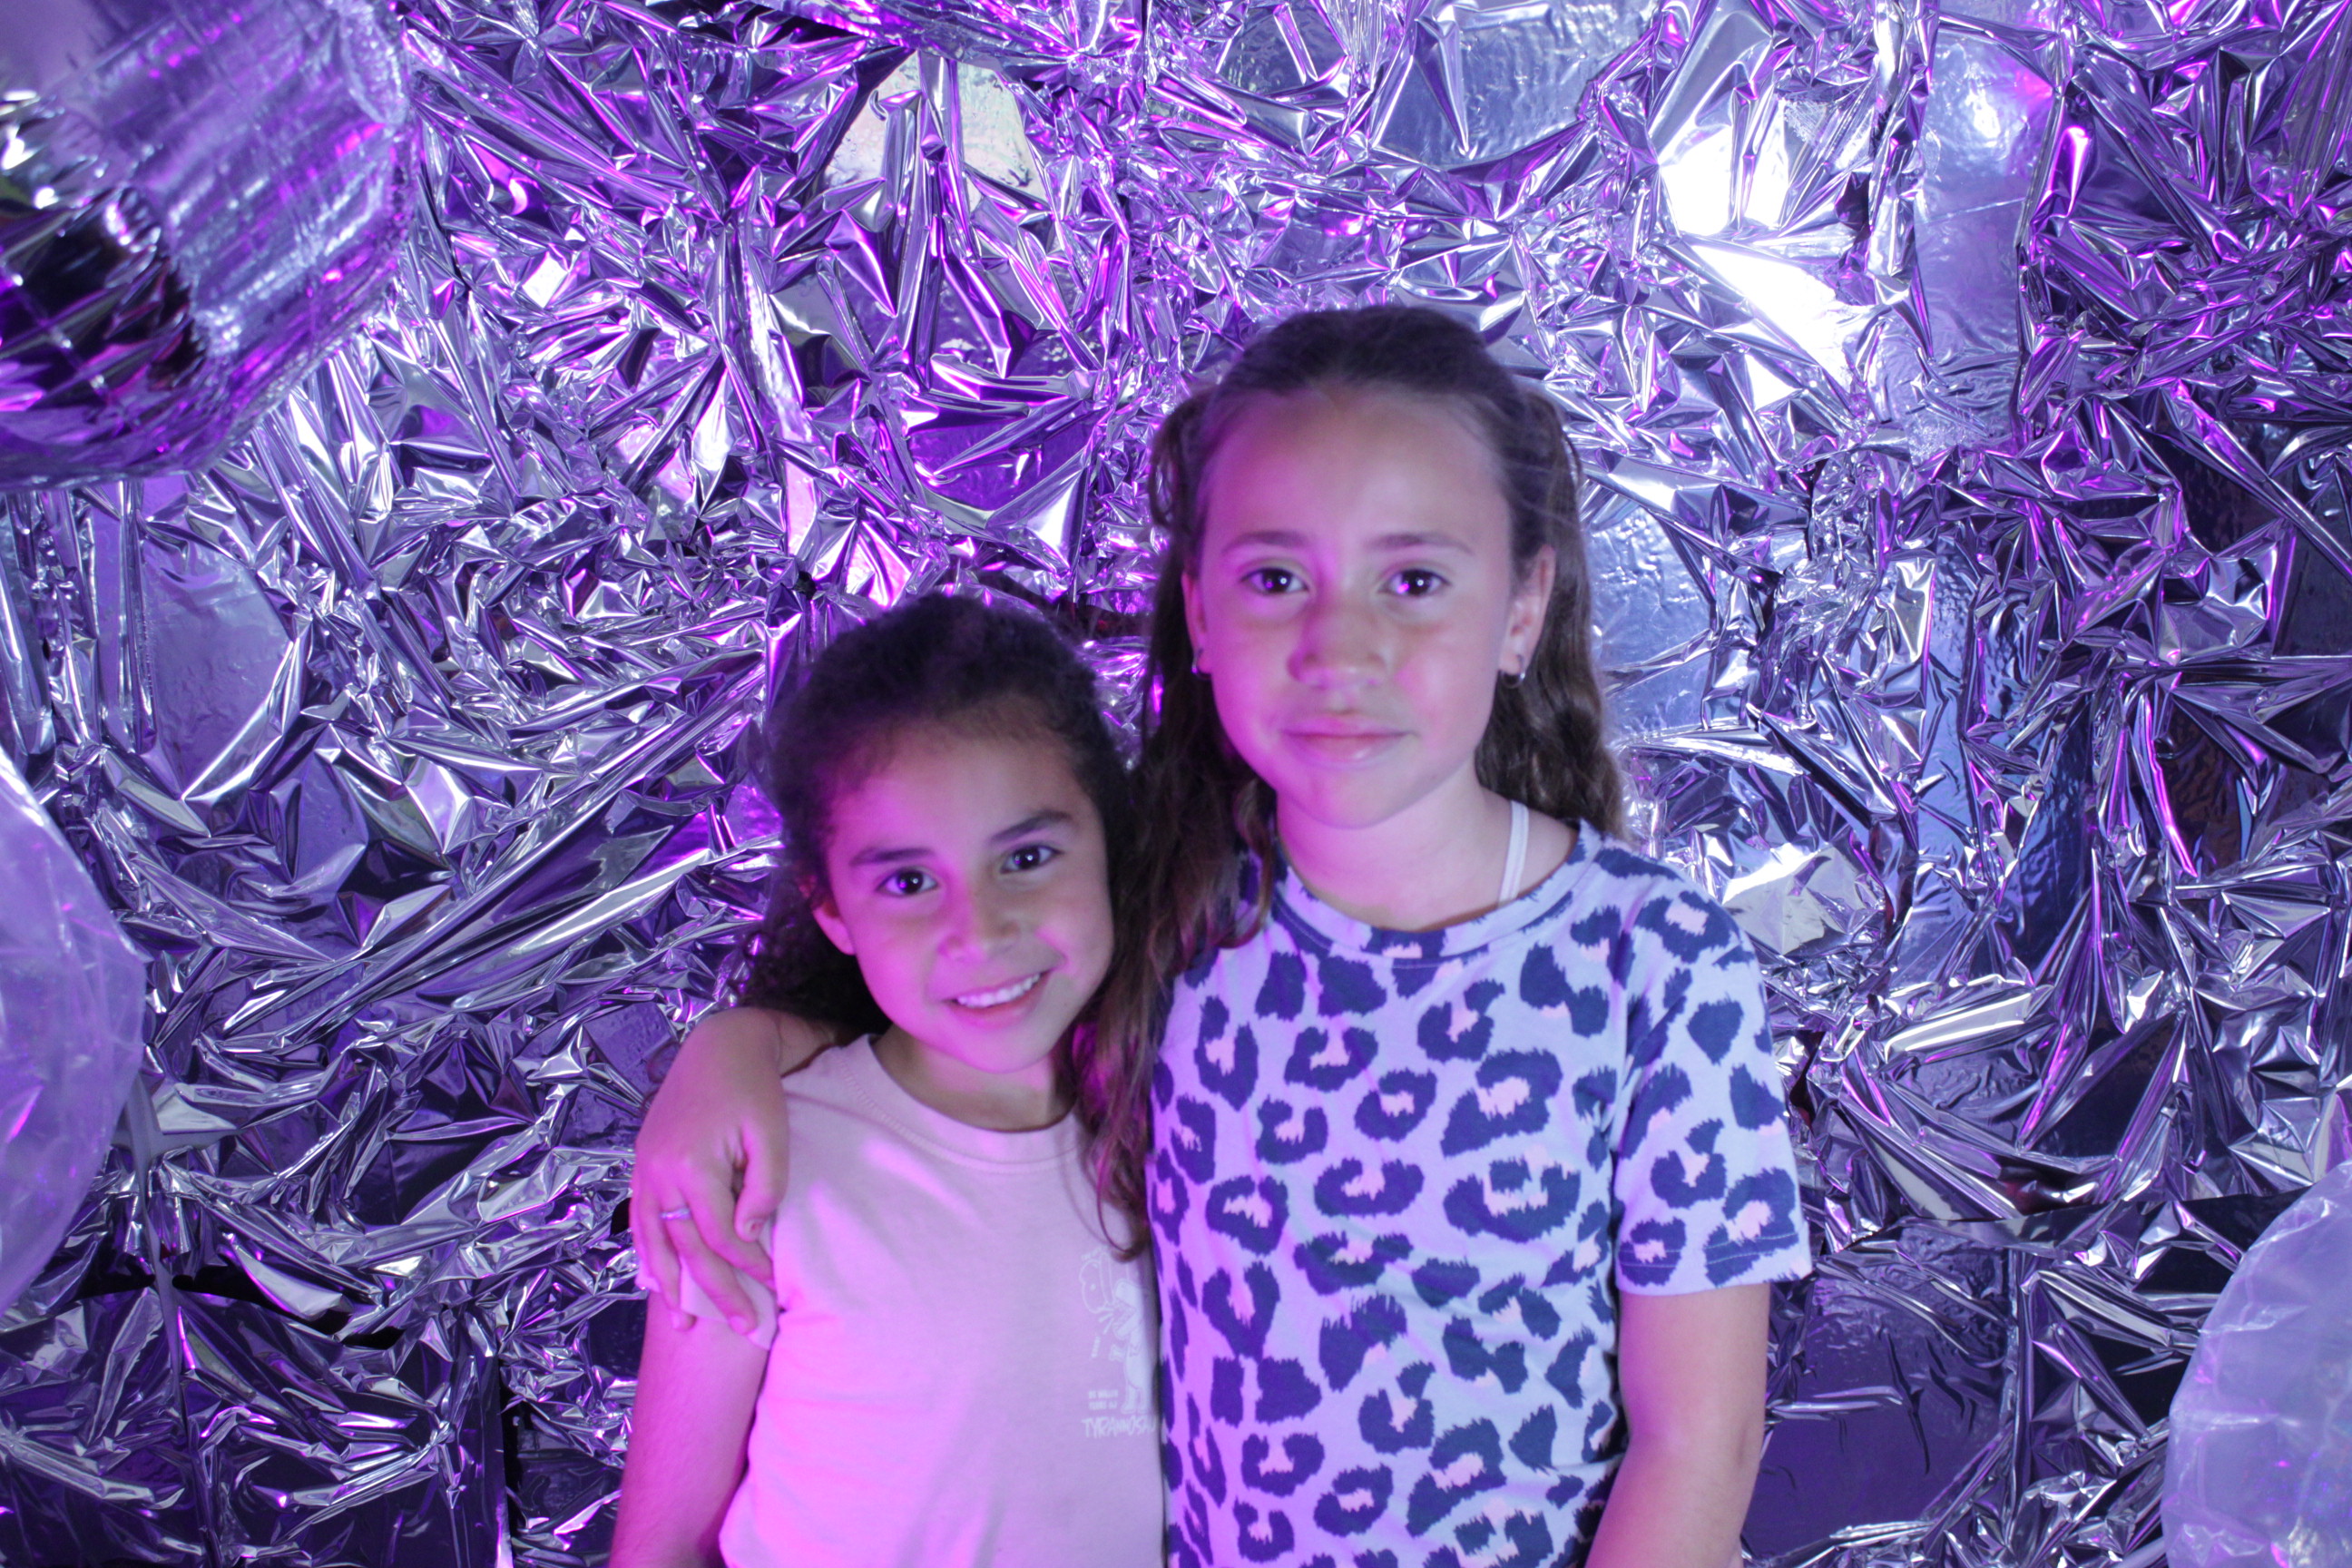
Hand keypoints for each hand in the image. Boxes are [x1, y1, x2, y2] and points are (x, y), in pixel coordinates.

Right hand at [631, 1007, 827, 1332]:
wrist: (720, 1045)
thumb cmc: (755, 1089)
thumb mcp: (772, 1134)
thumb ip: (764, 1188)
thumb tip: (746, 1239)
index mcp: (693, 1165)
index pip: (721, 1237)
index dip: (749, 1267)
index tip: (774, 1287)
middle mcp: (660, 1173)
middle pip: (687, 1249)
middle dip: (716, 1293)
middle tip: (746, 1329)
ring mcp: (645, 1169)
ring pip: (654, 1242)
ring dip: (671, 1286)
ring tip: (687, 1323)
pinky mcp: (643, 1164)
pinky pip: (639, 1220)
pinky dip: (646, 1254)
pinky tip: (654, 1280)